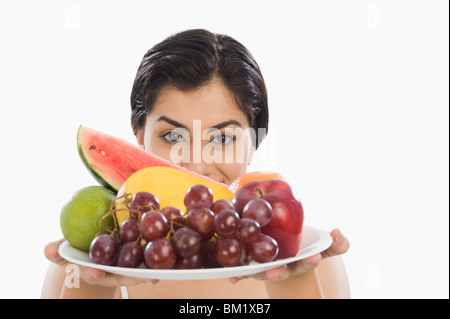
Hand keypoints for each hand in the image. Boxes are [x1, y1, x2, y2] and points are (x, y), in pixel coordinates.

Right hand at [44, 239, 158, 286]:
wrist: (91, 249)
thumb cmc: (75, 251)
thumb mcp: (64, 252)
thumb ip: (56, 252)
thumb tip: (47, 248)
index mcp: (93, 270)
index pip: (94, 273)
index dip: (95, 274)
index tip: (97, 273)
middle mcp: (109, 272)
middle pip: (120, 277)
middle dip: (132, 279)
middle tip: (147, 279)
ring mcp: (121, 268)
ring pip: (135, 271)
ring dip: (147, 273)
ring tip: (159, 275)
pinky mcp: (133, 259)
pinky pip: (143, 257)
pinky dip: (152, 257)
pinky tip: (164, 251)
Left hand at [228, 228, 349, 282]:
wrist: (285, 249)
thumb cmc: (305, 246)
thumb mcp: (321, 244)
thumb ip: (335, 243)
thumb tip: (338, 233)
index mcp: (299, 263)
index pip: (306, 264)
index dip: (310, 262)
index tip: (314, 258)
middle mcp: (282, 268)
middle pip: (281, 272)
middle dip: (279, 272)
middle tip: (276, 272)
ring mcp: (265, 267)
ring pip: (260, 271)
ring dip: (255, 272)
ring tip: (248, 272)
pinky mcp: (251, 264)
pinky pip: (244, 269)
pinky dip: (238, 273)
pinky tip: (232, 276)